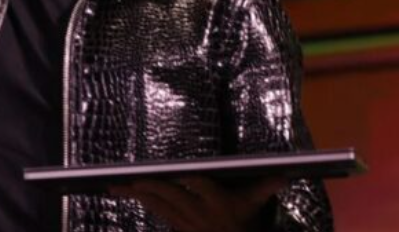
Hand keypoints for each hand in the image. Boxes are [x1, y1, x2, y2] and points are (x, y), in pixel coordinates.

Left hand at [110, 176, 285, 231]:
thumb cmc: (243, 223)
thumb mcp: (253, 205)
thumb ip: (263, 187)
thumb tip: (282, 175)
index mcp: (218, 202)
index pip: (200, 186)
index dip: (186, 180)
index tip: (172, 173)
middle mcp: (199, 212)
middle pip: (171, 195)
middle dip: (150, 187)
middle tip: (131, 178)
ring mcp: (185, 221)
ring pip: (158, 205)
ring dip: (137, 194)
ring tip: (115, 185)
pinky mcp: (176, 226)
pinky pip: (155, 212)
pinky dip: (141, 201)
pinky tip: (124, 192)